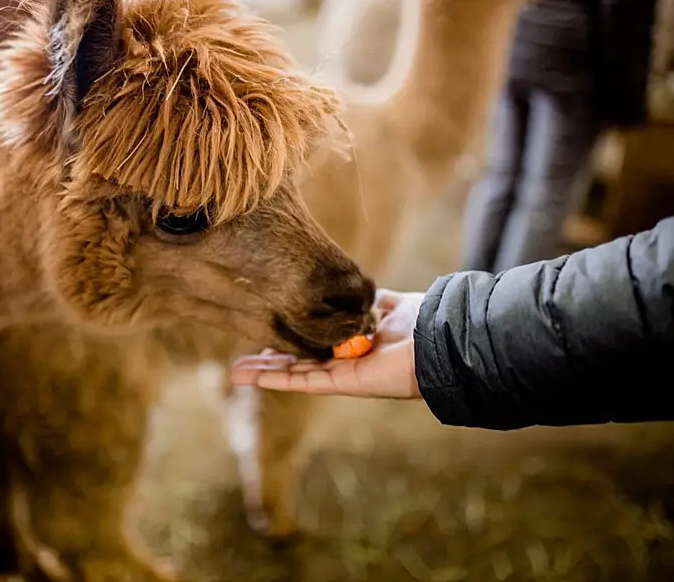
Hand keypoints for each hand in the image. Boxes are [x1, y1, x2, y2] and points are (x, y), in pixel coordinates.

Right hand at [231, 290, 425, 398]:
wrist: (437, 339)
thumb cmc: (420, 321)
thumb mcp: (388, 303)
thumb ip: (366, 301)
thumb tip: (350, 291)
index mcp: (352, 342)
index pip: (312, 341)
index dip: (289, 337)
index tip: (266, 329)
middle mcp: (343, 360)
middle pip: (297, 361)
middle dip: (267, 361)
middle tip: (239, 360)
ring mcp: (340, 373)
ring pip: (294, 374)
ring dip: (264, 374)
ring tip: (235, 373)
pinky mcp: (341, 381)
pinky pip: (303, 381)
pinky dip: (277, 381)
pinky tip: (252, 378)